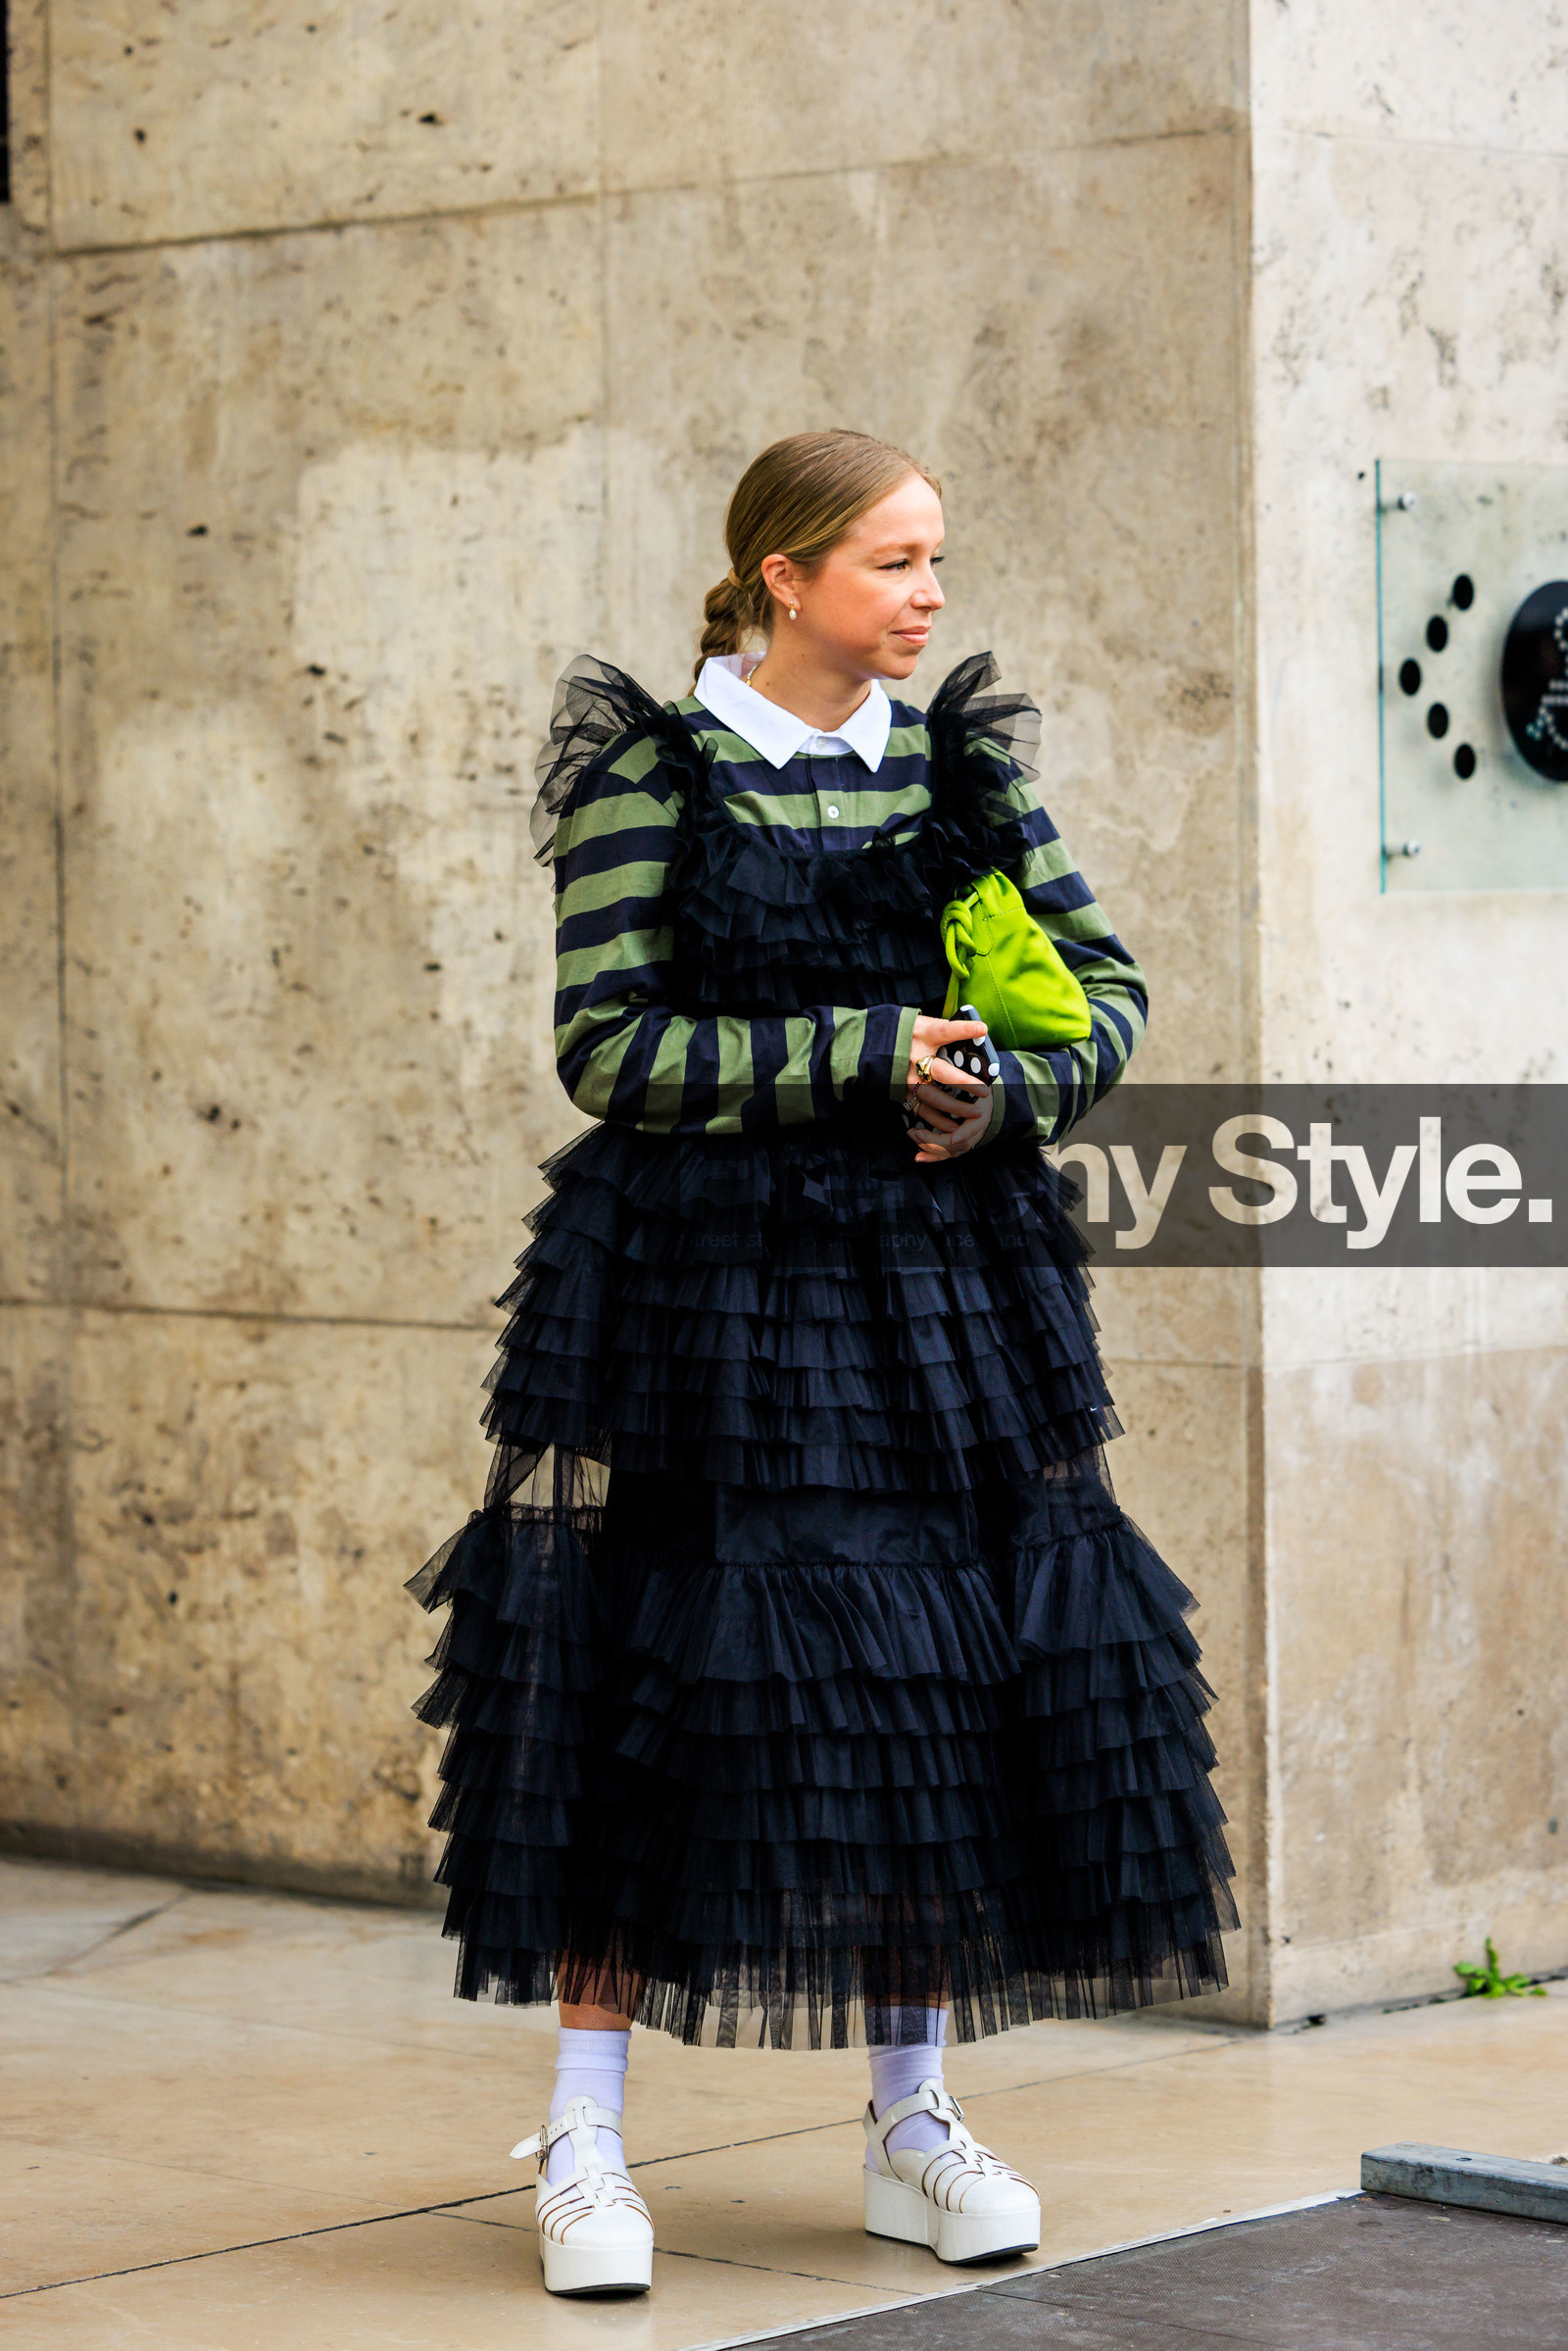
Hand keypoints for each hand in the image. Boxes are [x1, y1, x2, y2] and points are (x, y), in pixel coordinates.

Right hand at [905, 1015, 991, 1165]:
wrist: (865, 1046)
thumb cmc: (902, 1033)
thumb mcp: (919, 1024)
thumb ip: (942, 1029)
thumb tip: (973, 1031)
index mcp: (921, 1035)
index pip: (944, 1031)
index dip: (963, 1029)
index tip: (982, 1029)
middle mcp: (914, 1057)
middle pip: (941, 1072)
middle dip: (963, 1082)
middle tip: (984, 1091)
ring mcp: (906, 1077)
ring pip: (933, 1096)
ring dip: (955, 1107)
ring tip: (976, 1113)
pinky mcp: (902, 1092)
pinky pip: (922, 1109)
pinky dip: (939, 1120)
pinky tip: (954, 1126)